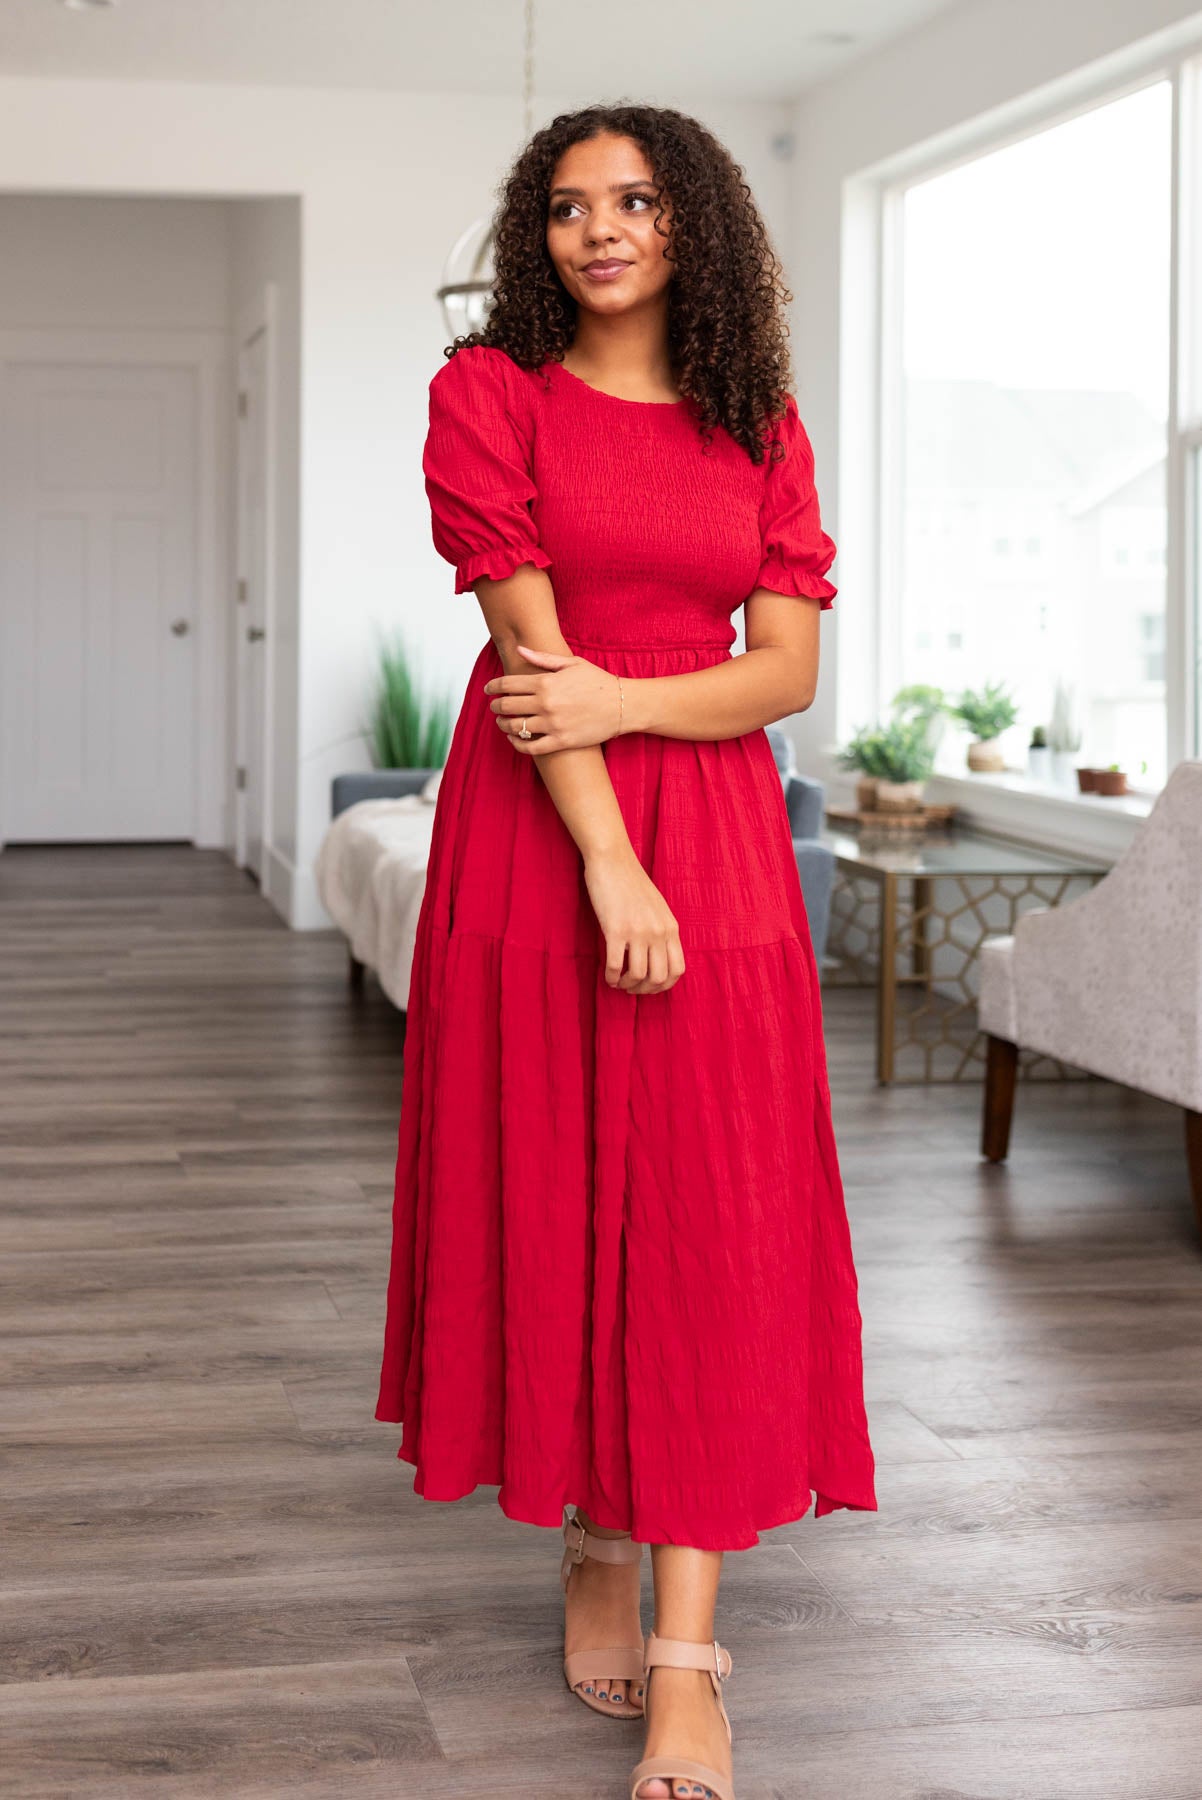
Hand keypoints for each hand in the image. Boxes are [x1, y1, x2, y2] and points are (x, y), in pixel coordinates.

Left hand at [483, 645, 623, 752]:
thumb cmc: (598, 682)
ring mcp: (552, 724)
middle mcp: (546, 703)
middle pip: (507, 706)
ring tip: (502, 722)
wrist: (622, 705)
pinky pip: (530, 747)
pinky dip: (517, 744)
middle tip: (494, 706)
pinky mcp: (560, 742)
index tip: (488, 690)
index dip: (493, 687)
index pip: (508, 684)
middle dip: (496, 705)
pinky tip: (514, 738)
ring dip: (503, 724)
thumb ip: (542, 658)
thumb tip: (520, 649)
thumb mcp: (572, 663)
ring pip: (515, 727)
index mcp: (546, 682)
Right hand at [582, 846, 684, 994]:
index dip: (664, 986)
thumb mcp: (657, 908)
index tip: (650, 986)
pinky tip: (608, 976)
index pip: (678, 970)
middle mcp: (658, 932)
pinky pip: (615, 966)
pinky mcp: (615, 930)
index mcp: (671, 927)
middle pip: (659, 977)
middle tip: (631, 987)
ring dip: (626, 985)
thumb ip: (661, 931)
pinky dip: (611, 977)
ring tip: (618, 982)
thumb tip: (657, 957)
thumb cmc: (631, 883)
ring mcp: (638, 931)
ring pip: (638, 975)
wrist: (612, 860)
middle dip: (644, 989)